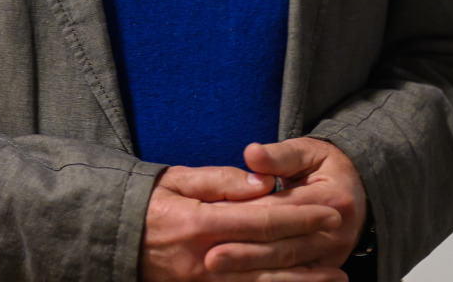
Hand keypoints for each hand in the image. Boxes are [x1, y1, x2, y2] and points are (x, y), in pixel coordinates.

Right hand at [140, 163, 343, 281]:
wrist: (112, 236)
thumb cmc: (147, 202)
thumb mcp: (176, 179)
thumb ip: (220, 181)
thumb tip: (262, 183)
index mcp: (200, 224)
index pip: (261, 220)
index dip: (299, 217)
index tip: (329, 210)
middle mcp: (206, 259)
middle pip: (270, 256)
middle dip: (309, 247)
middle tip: (341, 236)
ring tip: (335, 277)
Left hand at [202, 139, 365, 275]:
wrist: (359, 188)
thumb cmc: (323, 166)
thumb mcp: (305, 152)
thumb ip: (278, 155)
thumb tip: (251, 153)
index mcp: (330, 199)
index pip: (280, 209)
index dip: (246, 214)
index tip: (213, 216)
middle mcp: (335, 232)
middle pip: (284, 246)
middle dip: (246, 253)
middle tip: (210, 257)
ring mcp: (334, 255)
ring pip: (287, 267)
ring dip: (253, 270)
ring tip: (219, 270)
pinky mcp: (327, 268)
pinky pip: (296, 279)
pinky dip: (269, 279)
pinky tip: (242, 278)